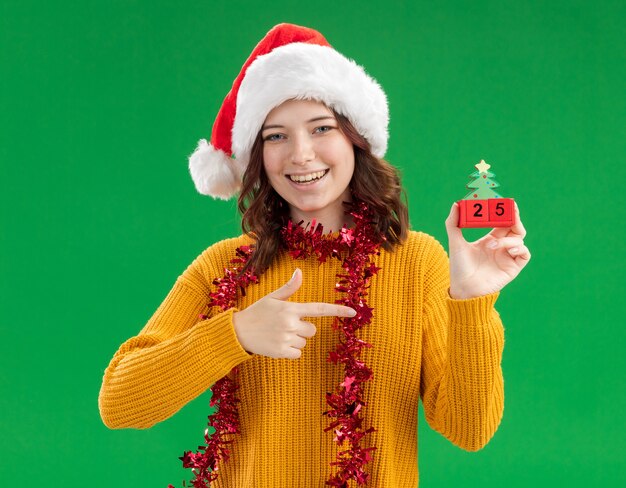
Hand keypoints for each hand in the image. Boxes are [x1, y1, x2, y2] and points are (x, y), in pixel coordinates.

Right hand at [232, 268, 356, 358]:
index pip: (319, 309)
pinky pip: (298, 353)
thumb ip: (289, 288)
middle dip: (303, 328)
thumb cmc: (257, 312)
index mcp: (291, 308)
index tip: (353, 312)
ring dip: (295, 339)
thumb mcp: (272, 298)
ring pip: (304, 341)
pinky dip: (290, 350)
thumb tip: (299, 272)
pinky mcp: (282, 352)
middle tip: (285, 325)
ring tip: (278, 334)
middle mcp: (291, 323)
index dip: (338, 310)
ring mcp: (286, 338)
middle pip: (313, 329)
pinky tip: (277, 344)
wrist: (238, 332)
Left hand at [444, 201, 530, 298]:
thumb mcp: (455, 242)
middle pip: (515, 227)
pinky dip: (519, 249)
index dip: (505, 212)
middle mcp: (501, 246)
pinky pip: (524, 254)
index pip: (502, 221)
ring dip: (508, 239)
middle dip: (514, 218)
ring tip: (491, 245)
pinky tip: (507, 251)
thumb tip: (456, 204)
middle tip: (511, 210)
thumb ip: (454, 223)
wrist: (464, 288)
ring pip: (519, 239)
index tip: (504, 201)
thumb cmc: (459, 267)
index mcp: (490, 239)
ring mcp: (508, 257)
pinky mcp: (513, 267)